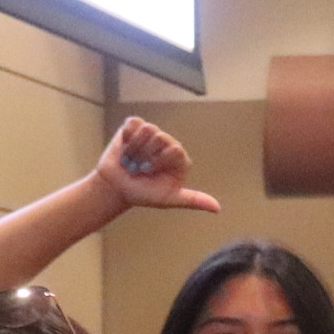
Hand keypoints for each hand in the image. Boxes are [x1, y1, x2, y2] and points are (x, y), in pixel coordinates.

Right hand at [94, 117, 220, 215]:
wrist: (116, 188)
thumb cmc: (143, 193)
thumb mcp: (168, 199)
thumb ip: (193, 200)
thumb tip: (217, 209)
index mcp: (179, 157)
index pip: (174, 149)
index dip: (158, 161)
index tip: (149, 173)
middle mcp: (167, 142)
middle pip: (159, 137)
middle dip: (144, 156)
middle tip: (138, 169)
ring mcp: (151, 133)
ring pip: (146, 129)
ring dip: (134, 149)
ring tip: (131, 160)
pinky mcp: (134, 126)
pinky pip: (132, 124)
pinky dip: (126, 139)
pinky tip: (125, 149)